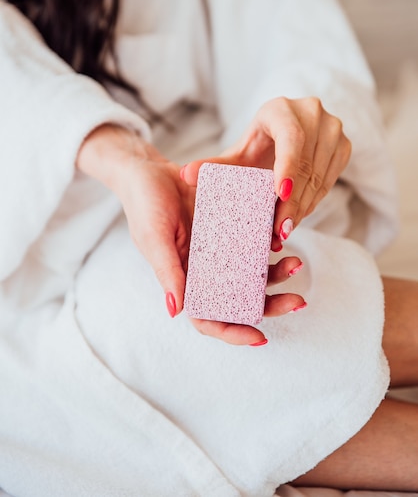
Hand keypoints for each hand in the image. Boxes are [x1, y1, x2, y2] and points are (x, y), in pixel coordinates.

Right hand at [76, 124, 305, 345]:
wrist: (150, 170)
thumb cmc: (144, 205)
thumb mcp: (154, 238)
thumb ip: (167, 271)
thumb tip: (176, 310)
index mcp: (184, 281)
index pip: (208, 318)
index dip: (234, 332)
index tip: (261, 337)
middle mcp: (205, 270)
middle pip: (240, 300)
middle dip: (270, 305)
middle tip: (297, 300)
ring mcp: (219, 249)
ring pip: (253, 272)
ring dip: (277, 274)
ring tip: (296, 262)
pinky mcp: (230, 226)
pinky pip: (254, 240)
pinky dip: (269, 244)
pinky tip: (282, 238)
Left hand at [181, 97, 350, 249]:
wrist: (284, 133)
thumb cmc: (257, 146)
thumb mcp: (237, 155)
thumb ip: (213, 166)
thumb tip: (184, 175)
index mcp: (282, 109)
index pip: (291, 138)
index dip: (287, 168)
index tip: (279, 196)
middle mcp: (312, 113)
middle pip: (306, 163)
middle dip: (292, 201)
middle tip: (278, 230)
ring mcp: (332, 129)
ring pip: (320, 176)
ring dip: (303, 207)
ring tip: (284, 230)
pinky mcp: (343, 146)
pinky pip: (330, 181)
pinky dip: (314, 202)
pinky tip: (297, 217)